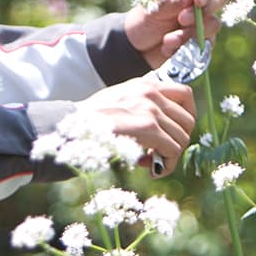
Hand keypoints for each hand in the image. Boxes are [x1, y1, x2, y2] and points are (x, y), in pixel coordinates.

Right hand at [75, 76, 196, 178]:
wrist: (68, 126)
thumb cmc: (90, 120)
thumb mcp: (119, 102)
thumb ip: (143, 108)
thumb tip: (165, 132)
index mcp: (145, 84)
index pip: (186, 94)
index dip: (187, 117)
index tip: (176, 133)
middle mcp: (151, 92)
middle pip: (188, 120)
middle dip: (179, 141)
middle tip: (160, 153)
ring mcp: (150, 108)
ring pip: (182, 138)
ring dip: (171, 156)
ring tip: (151, 163)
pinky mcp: (147, 127)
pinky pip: (173, 150)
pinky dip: (167, 165)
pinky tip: (153, 170)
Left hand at [125, 0, 224, 69]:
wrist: (135, 48)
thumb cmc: (143, 21)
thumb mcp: (153, 9)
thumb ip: (171, 2)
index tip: (198, 1)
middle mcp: (197, 7)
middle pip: (218, 2)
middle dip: (203, 13)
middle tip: (182, 20)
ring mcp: (201, 25)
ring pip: (212, 26)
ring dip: (190, 34)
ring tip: (168, 40)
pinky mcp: (199, 43)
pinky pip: (204, 45)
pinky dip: (186, 48)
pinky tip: (168, 49)